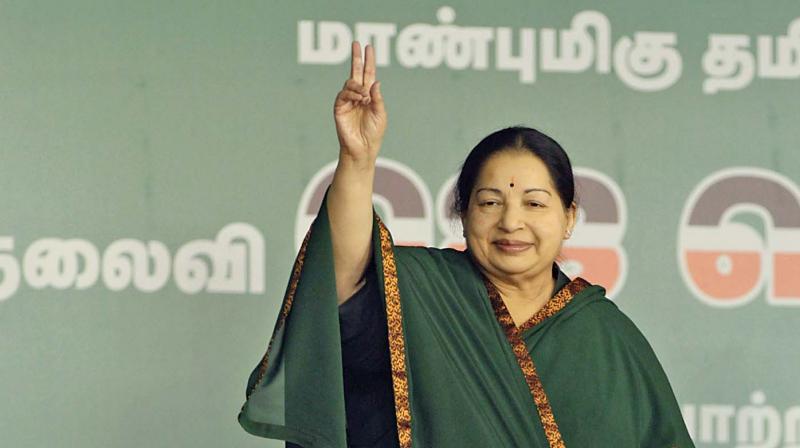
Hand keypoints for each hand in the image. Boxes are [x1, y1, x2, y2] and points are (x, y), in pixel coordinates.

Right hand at [334, 41, 386, 163]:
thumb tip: (375, 82)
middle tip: (357, 43)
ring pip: (350, 83)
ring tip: (365, 97)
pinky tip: (360, 99)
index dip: (368, 61)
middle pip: (356, 72)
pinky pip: (343, 94)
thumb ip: (378, 98)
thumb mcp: (381, 113)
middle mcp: (358, 95)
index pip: (368, 74)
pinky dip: (352, 93)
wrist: (363, 148)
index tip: (368, 47)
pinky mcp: (339, 107)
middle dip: (357, 58)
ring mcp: (348, 100)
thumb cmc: (374, 133)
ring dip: (358, 86)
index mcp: (369, 95)